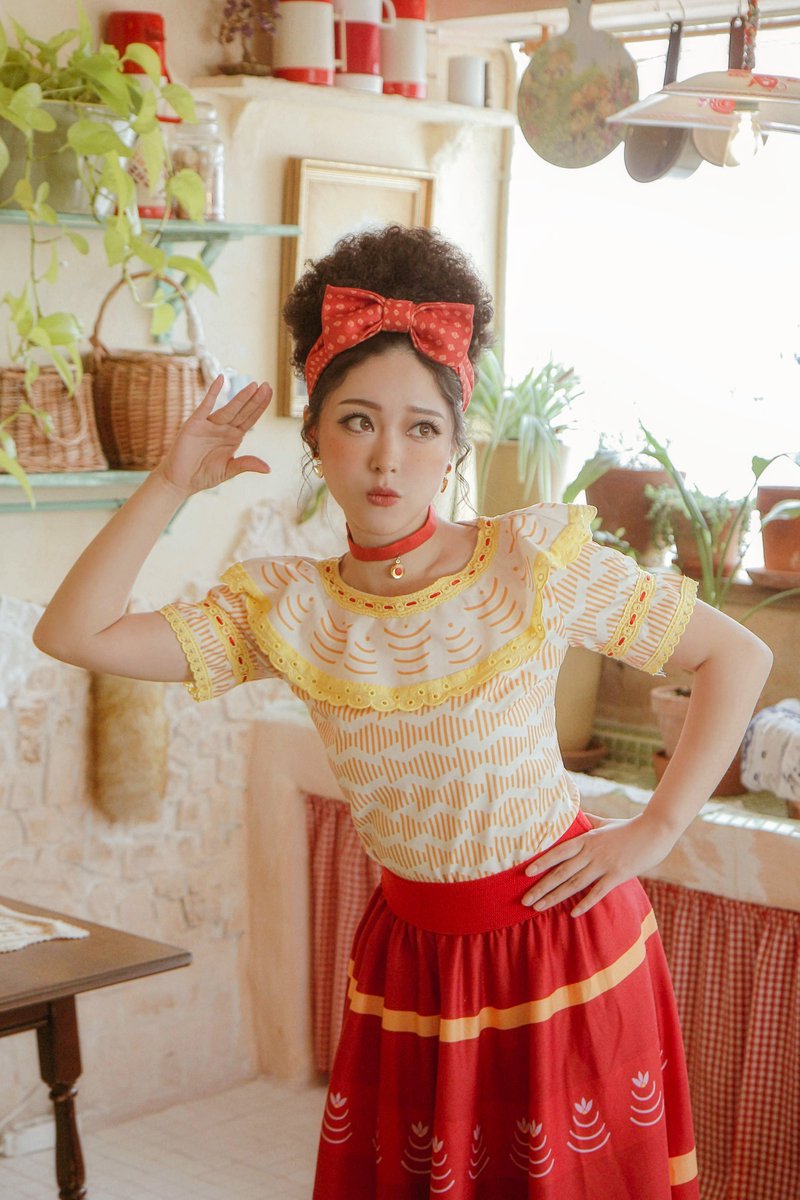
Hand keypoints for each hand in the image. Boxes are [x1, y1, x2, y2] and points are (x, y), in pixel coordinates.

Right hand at [153, 376, 271, 495]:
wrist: (180, 480)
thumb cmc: (204, 475)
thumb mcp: (229, 470)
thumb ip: (246, 464)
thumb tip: (268, 469)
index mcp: (233, 437)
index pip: (250, 419)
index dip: (260, 407)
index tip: (270, 393)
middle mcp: (223, 428)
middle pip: (242, 411)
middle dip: (255, 399)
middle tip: (267, 385)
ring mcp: (209, 425)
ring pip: (229, 409)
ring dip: (241, 397)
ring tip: (254, 385)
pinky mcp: (195, 423)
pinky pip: (205, 405)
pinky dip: (213, 392)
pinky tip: (221, 379)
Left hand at [521, 812, 677, 917]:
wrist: (655, 831)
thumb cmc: (628, 827)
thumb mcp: (604, 822)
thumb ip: (587, 821)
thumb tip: (573, 814)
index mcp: (586, 839)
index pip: (558, 852)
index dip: (541, 862)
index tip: (525, 872)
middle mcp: (591, 852)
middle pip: (561, 871)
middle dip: (541, 886)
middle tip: (524, 900)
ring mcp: (604, 865)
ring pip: (574, 884)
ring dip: (555, 897)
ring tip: (538, 907)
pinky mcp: (618, 876)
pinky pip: (598, 892)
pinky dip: (585, 903)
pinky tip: (572, 913)